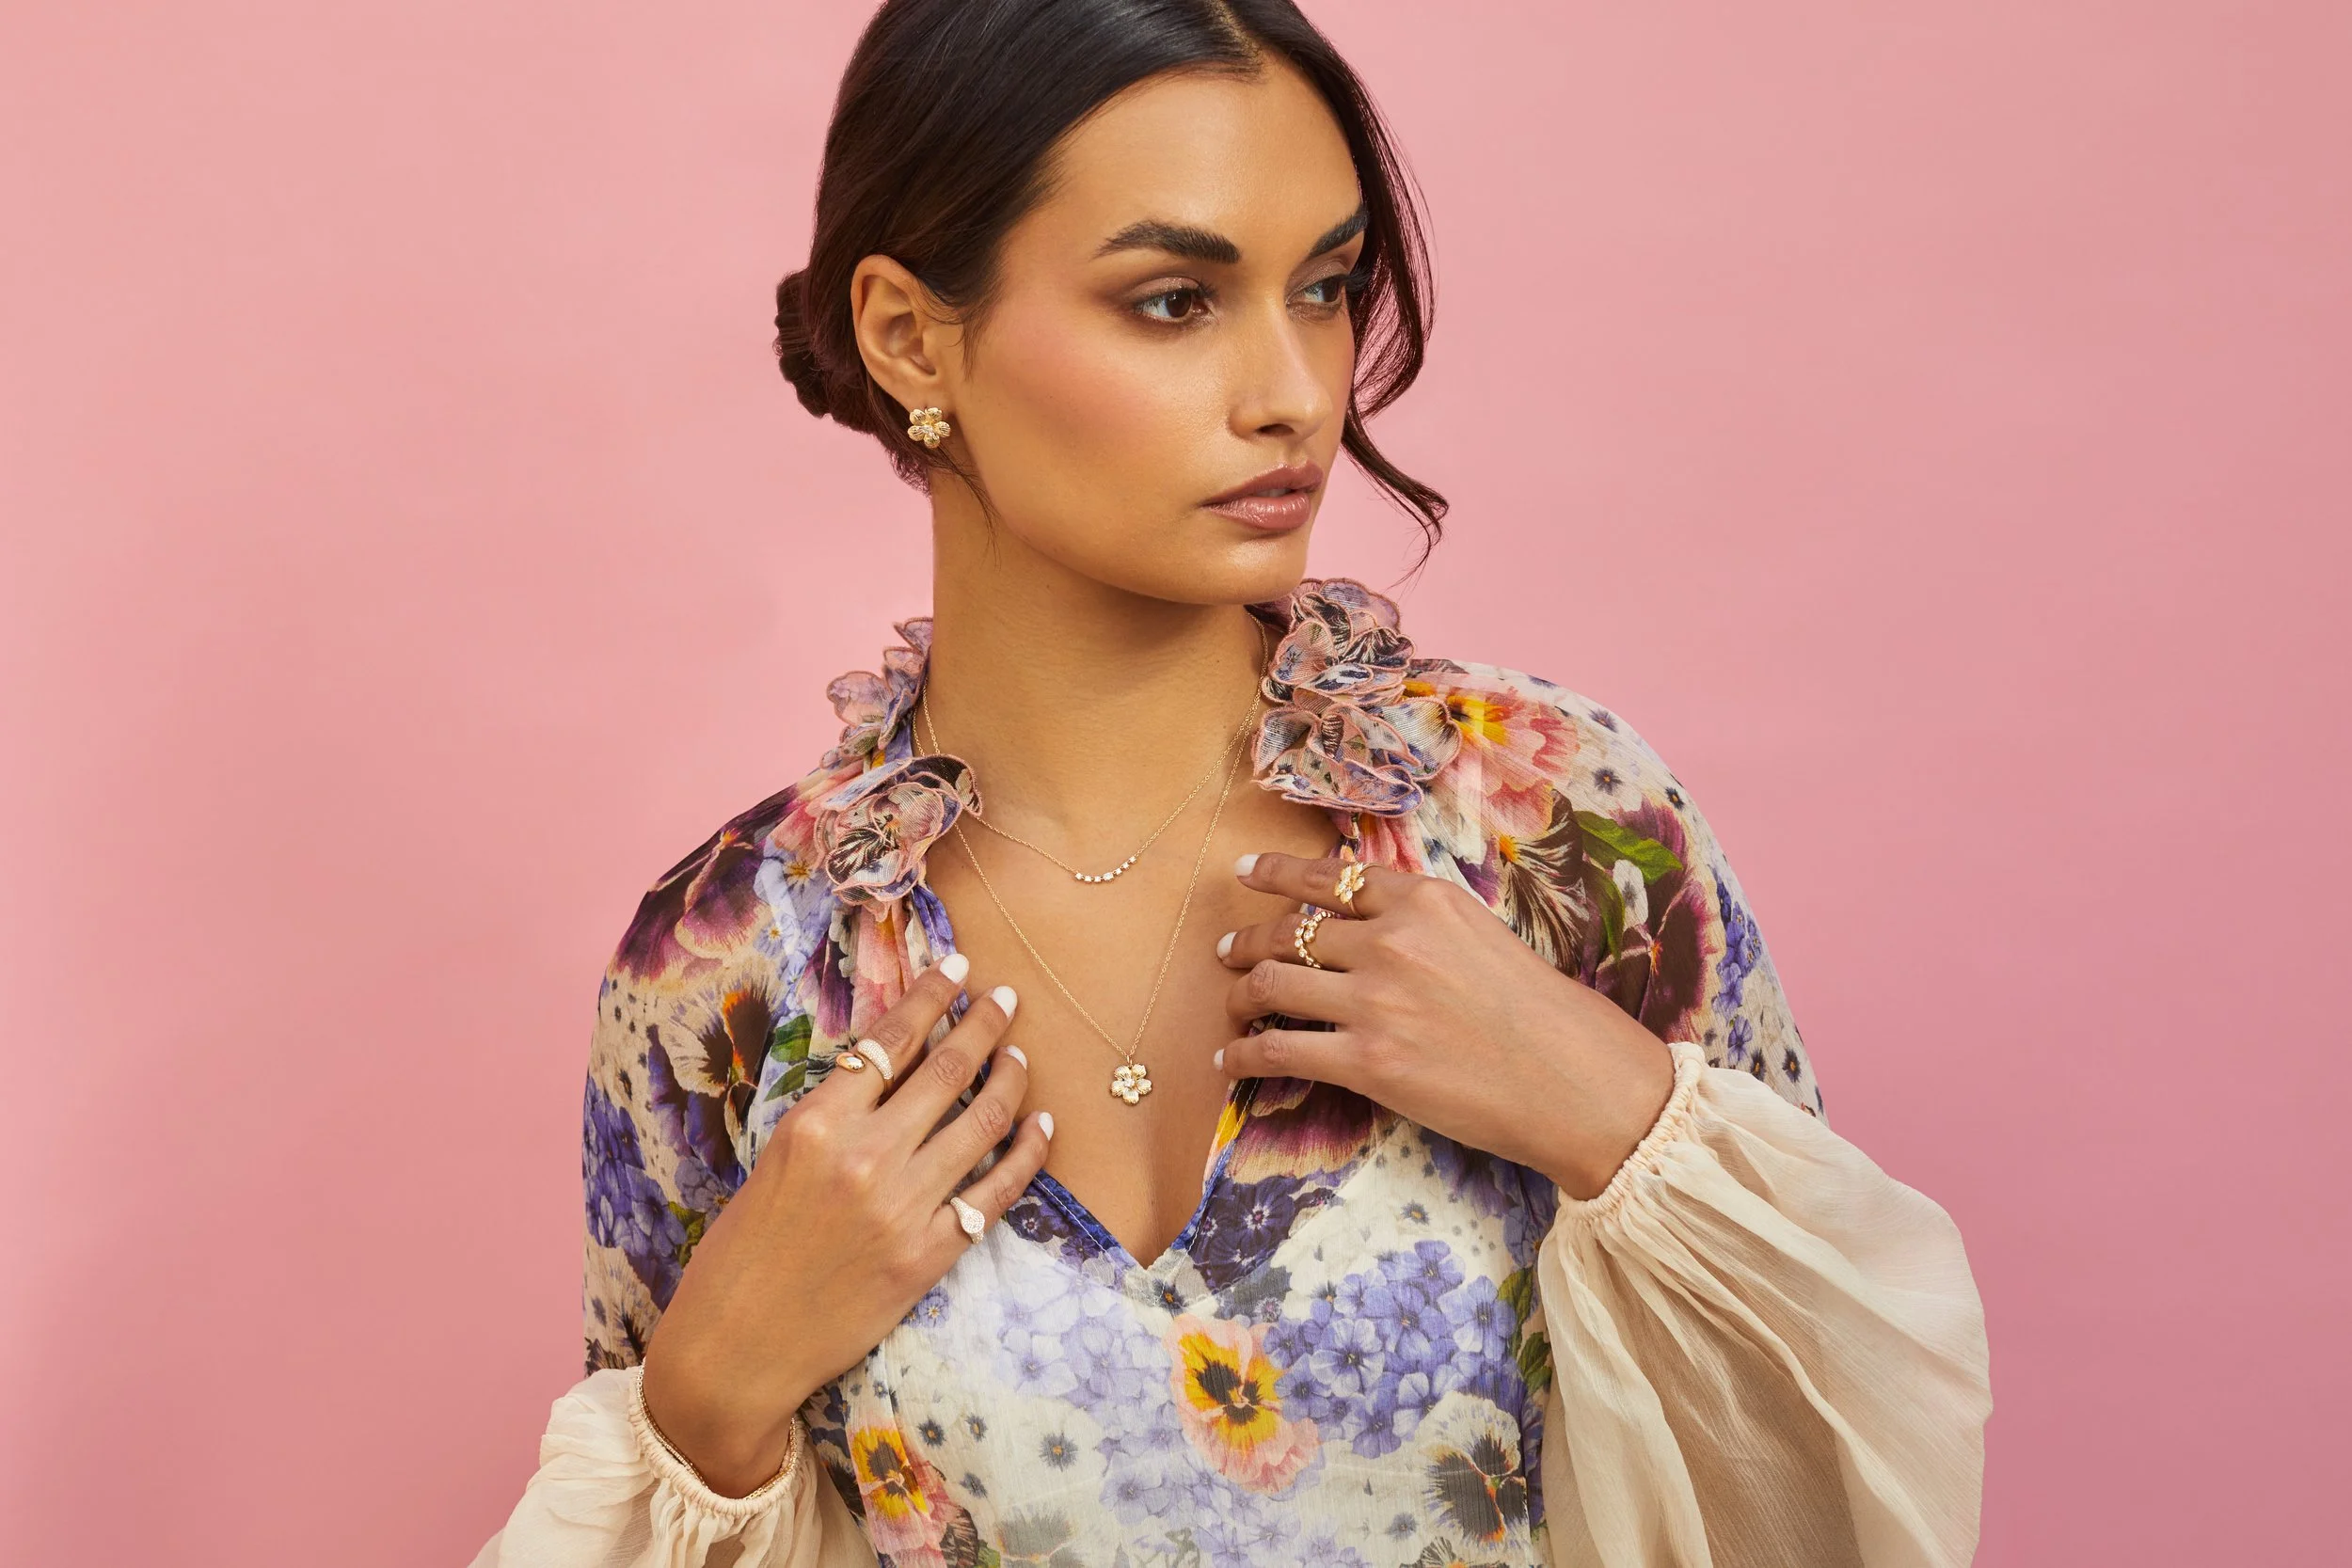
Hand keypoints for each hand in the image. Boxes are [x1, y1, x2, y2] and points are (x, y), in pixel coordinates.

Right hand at [638, 956, 1050, 1495]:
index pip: (890, 1041)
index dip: (933, 997)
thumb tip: (886, 1072)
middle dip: (986, 1024)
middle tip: (1008, 999)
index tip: (960, 969)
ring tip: (1022, 1057)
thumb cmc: (740, 1256)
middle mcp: (865, 1156)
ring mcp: (903, 1207)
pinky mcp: (930, 1256)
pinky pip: (997, 1192)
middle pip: (947, 1070)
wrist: (737, 1349)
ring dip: (1011, 1080)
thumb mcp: (773, 1165)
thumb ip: (831, 1120)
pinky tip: (1041, 1127)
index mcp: (815, 1125)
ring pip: (982, 1122)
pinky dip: (1027, 1153)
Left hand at [1215, 852, 1675, 1200]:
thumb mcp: (1484, 937)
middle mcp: (1391, 940)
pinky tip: (1229, 1060)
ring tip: (1229, 1001)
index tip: (1247, 871)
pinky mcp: (1366, 1062)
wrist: (1574, 1080)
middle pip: (1291, 929)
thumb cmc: (1544, 1015)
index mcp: (1425, 901)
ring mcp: (1373, 1000)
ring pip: (1273, 983)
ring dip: (1240, 990)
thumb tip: (1372, 927)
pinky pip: (1278, 1049)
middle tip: (1227, 948)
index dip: (1279, 874)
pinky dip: (1243, 1053)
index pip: (1332, 878)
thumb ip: (1425, 926)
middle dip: (1248, 938)